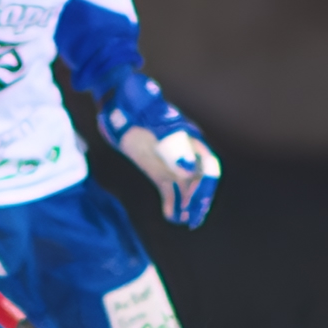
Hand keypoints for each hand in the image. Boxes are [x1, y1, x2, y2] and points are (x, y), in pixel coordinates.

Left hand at [95, 69, 220, 227]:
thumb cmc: (140, 109)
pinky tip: (170, 216)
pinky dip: (171, 204)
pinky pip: (169, 191)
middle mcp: (186, 154)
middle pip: (199, 181)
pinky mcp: (158, 172)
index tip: (195, 199)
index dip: (204, 184)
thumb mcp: (154, 124)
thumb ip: (171, 144)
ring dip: (186, 205)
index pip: (207, 166)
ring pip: (185, 189)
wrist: (120, 106)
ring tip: (184, 221)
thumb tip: (186, 169)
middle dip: (198, 200)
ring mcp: (171, 164)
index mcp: (191, 140)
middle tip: (193, 218)